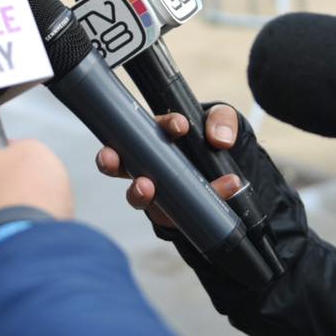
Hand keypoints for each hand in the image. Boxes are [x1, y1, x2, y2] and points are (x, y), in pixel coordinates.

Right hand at [95, 105, 240, 228]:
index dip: (164, 125)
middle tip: (111, 160)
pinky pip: (169, 215)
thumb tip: (220, 140)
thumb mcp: (221, 120)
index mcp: (158, 133)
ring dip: (135, 192)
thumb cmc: (213, 138)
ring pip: (134, 193)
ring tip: (146, 189)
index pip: (152, 126)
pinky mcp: (166, 212)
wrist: (226, 173)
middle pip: (118, 160)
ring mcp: (155, 188)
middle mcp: (148, 161)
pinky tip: (204, 206)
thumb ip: (222, 120)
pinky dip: (182, 211)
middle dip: (109, 160)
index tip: (181, 127)